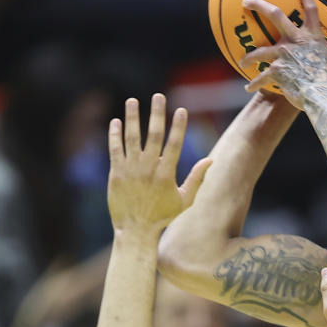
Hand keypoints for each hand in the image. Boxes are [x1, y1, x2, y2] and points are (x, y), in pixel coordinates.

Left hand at [108, 94, 210, 234]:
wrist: (135, 231)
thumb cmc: (162, 217)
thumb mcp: (185, 200)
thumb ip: (197, 178)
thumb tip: (211, 160)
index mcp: (167, 173)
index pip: (175, 143)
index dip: (178, 125)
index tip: (180, 109)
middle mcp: (149, 168)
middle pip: (154, 134)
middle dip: (157, 113)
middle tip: (158, 96)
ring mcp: (131, 169)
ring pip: (131, 137)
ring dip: (132, 117)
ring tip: (132, 100)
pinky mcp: (116, 173)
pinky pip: (115, 149)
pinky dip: (114, 135)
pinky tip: (115, 121)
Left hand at [239, 0, 326, 106]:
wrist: (323, 96)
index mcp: (313, 37)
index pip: (310, 8)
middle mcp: (295, 41)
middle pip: (274, 14)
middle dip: (258, 5)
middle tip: (246, 1)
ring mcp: (284, 55)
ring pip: (260, 50)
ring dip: (250, 56)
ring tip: (243, 62)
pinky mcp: (276, 71)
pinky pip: (262, 78)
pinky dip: (255, 84)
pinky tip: (248, 89)